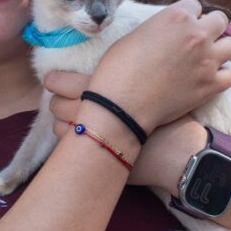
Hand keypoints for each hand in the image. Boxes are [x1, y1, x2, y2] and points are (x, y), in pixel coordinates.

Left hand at [44, 72, 204, 190]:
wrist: (180, 152)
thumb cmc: (172, 118)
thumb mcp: (154, 87)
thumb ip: (129, 78)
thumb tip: (114, 72)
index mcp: (108, 92)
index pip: (68, 84)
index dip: (57, 81)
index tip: (51, 79)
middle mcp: (95, 115)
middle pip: (59, 105)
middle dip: (56, 101)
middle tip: (58, 96)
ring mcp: (94, 139)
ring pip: (60, 128)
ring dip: (60, 121)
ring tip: (66, 116)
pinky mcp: (97, 158)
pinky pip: (69, 147)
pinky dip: (69, 139)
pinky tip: (77, 135)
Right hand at [86, 0, 230, 131]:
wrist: (122, 104)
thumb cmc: (119, 68)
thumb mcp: (136, 34)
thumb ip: (159, 28)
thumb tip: (168, 34)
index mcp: (177, 16)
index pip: (196, 5)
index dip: (188, 16)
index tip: (181, 28)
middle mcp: (197, 34)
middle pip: (220, 20)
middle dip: (210, 28)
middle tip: (198, 41)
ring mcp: (207, 60)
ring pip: (230, 46)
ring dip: (219, 50)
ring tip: (206, 59)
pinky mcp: (211, 85)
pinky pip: (230, 76)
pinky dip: (221, 77)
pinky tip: (208, 79)